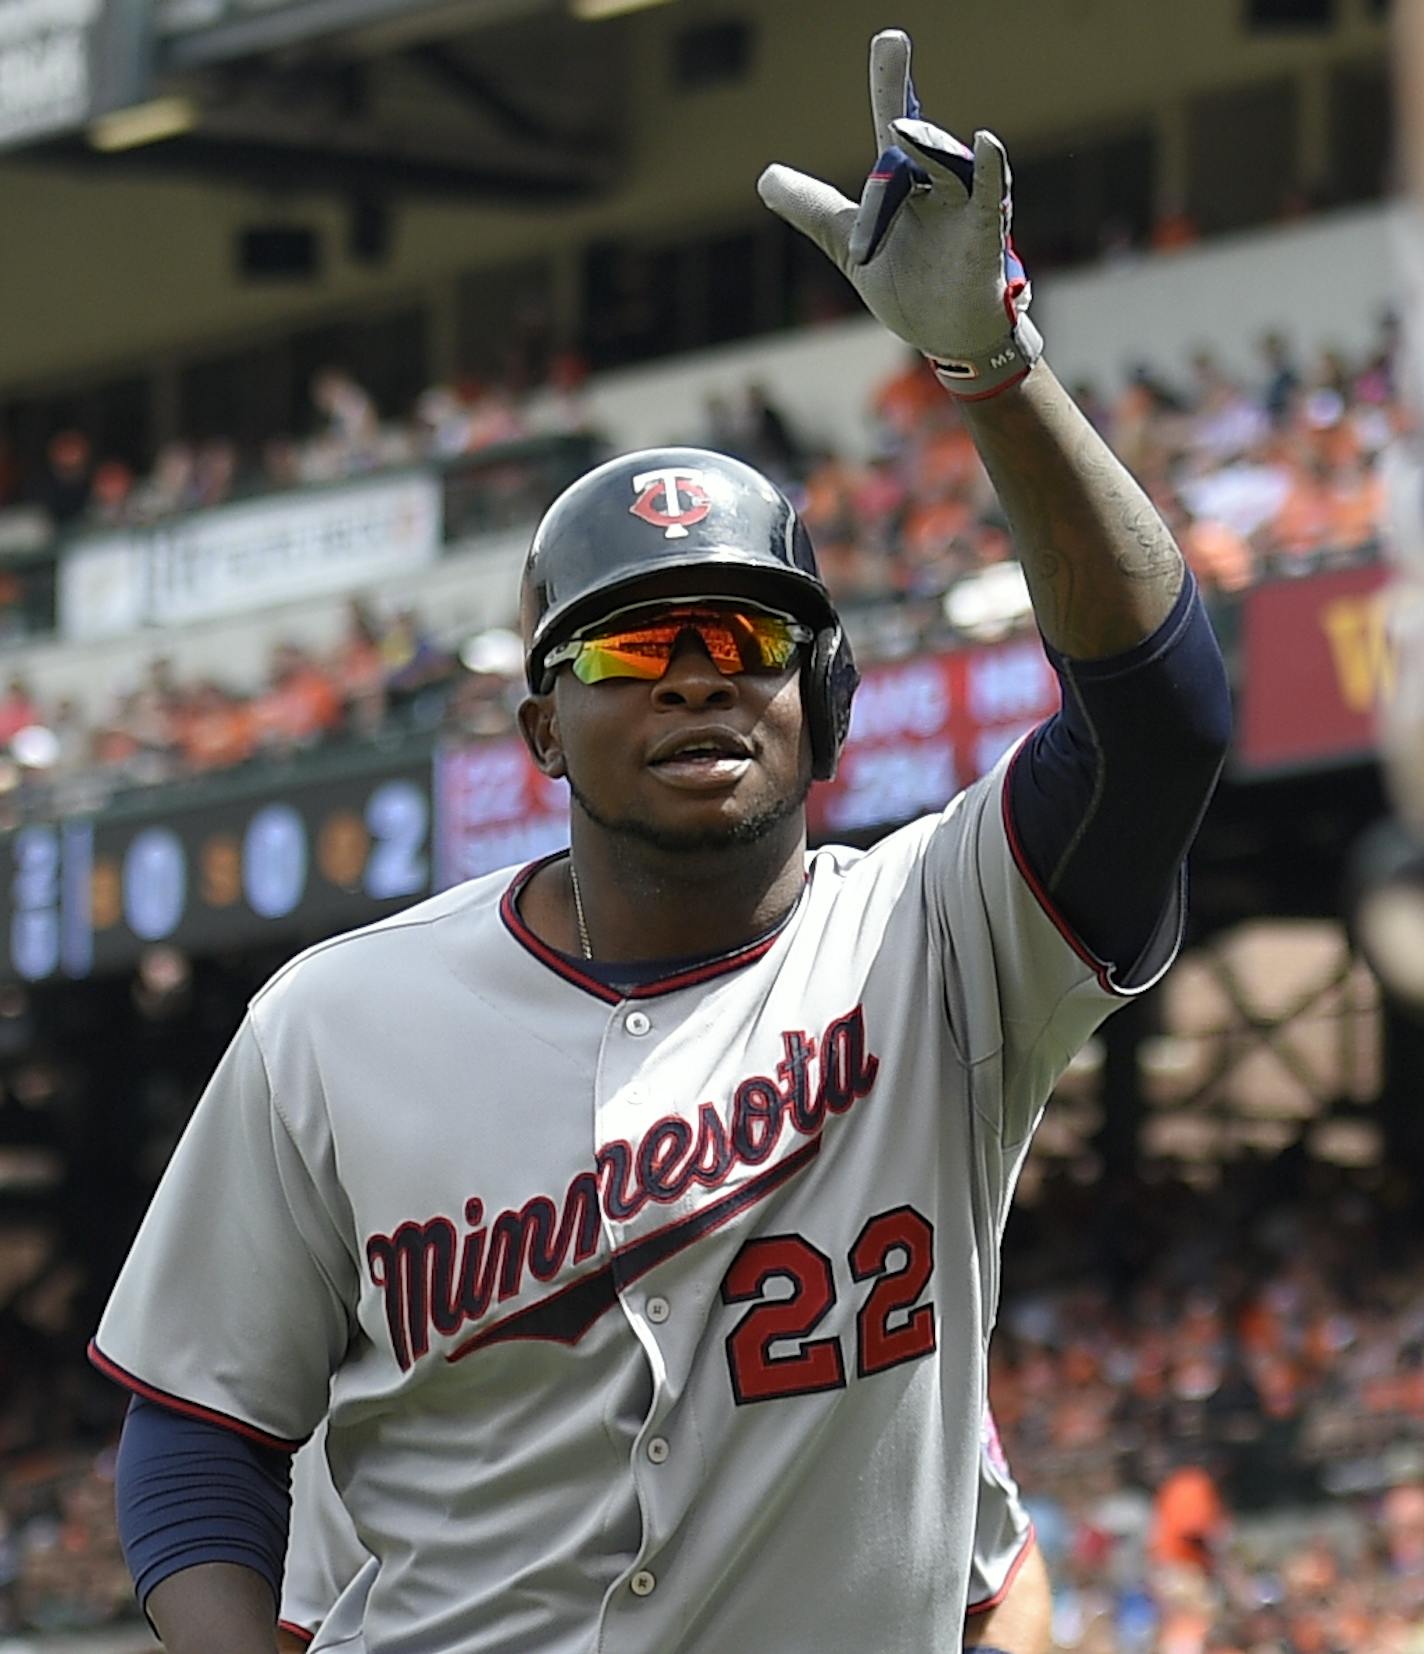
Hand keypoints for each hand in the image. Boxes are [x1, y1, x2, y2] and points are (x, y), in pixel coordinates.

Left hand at [757, 28, 1041, 399]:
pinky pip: (989, 199)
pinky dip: (991, 171)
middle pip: (916, 136)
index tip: (890, 37)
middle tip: (889, 44)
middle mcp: (937, 186)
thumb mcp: (849, 244)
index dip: (890, 81)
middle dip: (900, 94)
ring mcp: (962, 209)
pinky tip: (987, 141)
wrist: (946, 338)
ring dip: (926, 143)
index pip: (893, 123)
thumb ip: (813, 209)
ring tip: (900, 127)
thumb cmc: (909, 287)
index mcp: (906, 183)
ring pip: (946, 164)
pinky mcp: (981, 239)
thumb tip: (766, 177)